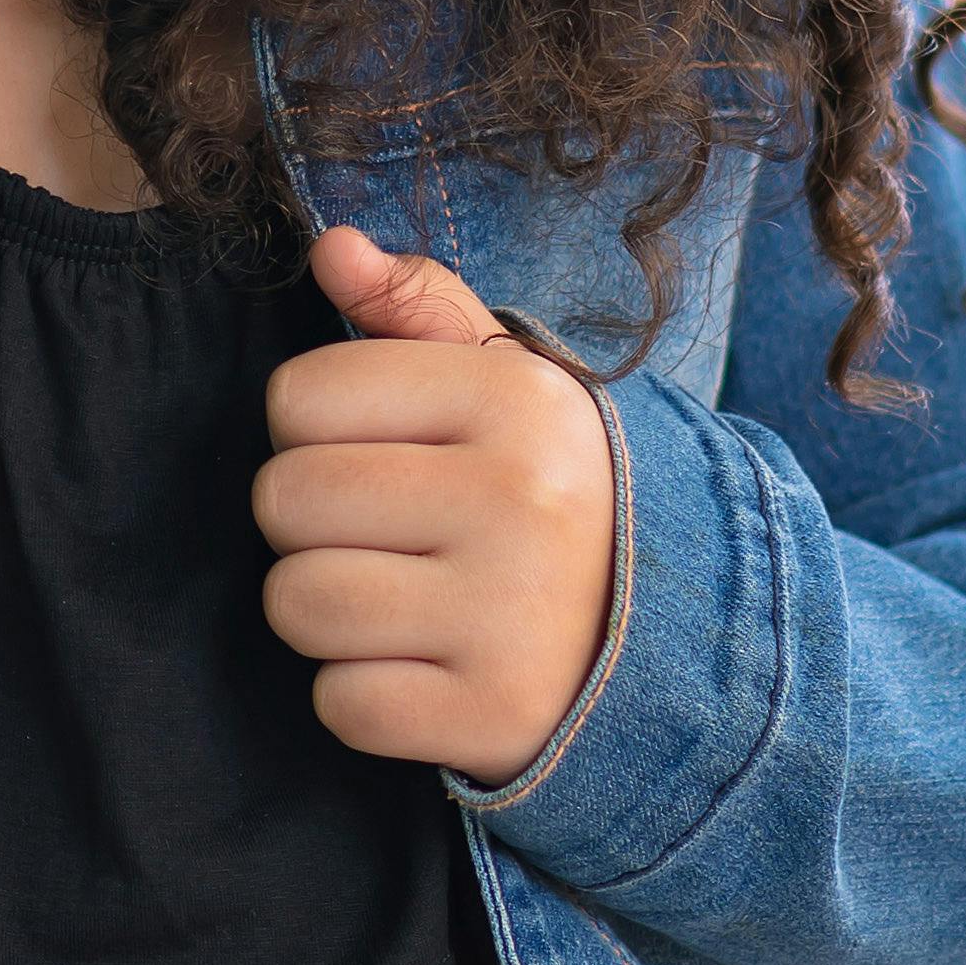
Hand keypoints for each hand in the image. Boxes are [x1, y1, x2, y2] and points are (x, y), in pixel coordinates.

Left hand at [253, 229, 619, 783]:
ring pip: (298, 603)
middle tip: (390, 538)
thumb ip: (415, 308)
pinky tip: (429, 673)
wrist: (682, 644)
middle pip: (283, 500)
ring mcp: (511, 614)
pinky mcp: (498, 716)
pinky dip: (367, 698)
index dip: (318, 432)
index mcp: (517, 399)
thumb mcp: (511, 384)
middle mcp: (520, 498)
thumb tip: (332, 248)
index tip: (385, 456)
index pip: (298, 397)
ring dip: (329, 614)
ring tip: (404, 604)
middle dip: (314, 525)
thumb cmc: (556, 496)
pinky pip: (343, 705)